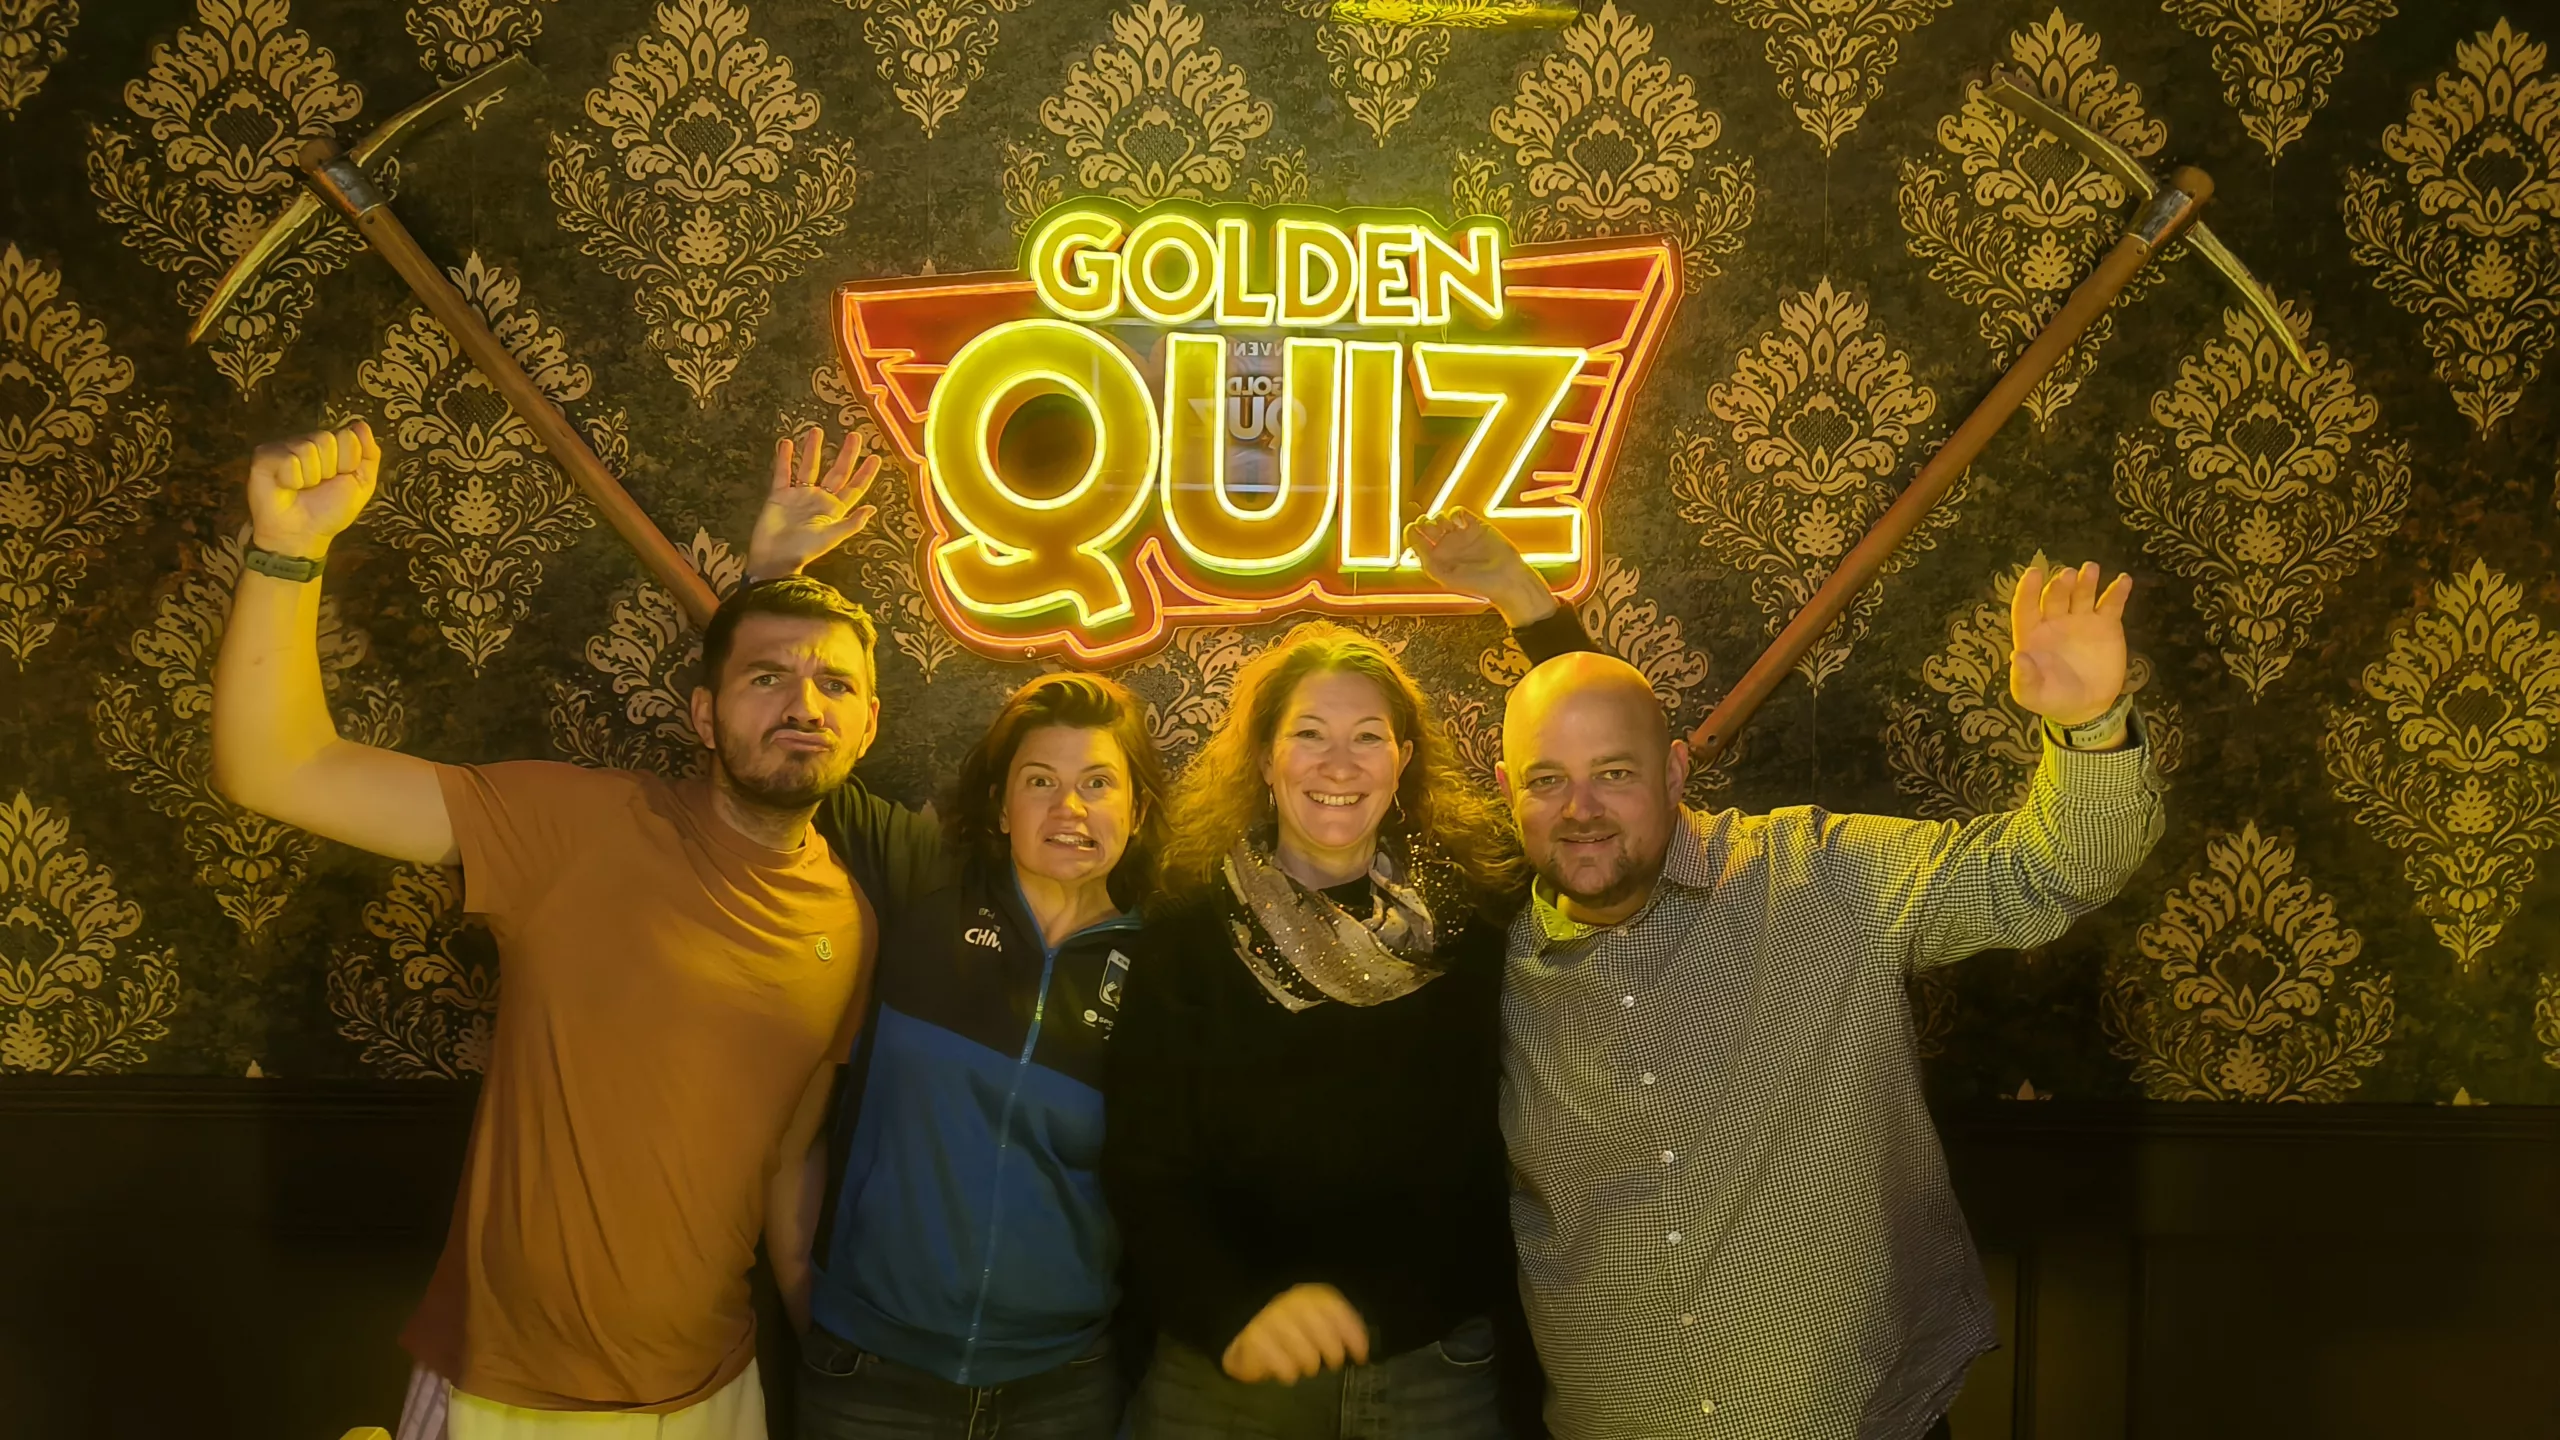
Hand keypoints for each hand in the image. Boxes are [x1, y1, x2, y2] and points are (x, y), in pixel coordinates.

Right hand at [247, 422, 379, 559]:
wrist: (304, 534)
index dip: (348, 462)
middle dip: (329, 469)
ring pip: (308, 448)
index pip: (348, 436)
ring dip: (311, 477)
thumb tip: (361, 424)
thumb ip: (368, 454)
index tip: (340, 478)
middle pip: (327, 439)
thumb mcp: (362, 484)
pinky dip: (293, 480)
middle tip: (318, 486)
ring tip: (302, 488)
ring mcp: (284, 447)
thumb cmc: (330, 510)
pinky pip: (288, 459)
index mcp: (331, 445)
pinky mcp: (264, 456)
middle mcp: (307, 441)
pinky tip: (286, 487)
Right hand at [747, 426, 880, 576]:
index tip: (875, 457)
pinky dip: (784, 458)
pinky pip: (783, 473)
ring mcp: (799, 495)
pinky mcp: (779, 495)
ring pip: (809, 467)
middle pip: (836, 472)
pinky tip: (787, 444)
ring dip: (813, 450)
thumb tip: (872, 509)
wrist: (773, 558)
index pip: (854, 488)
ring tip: (816, 431)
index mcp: (834, 510)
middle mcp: (819, 499)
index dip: (865, 474)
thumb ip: (851, 523)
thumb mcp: (831, 537)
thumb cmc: (803, 550)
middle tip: (854, 435)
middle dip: (846, 454)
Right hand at [1221, 1283, 1369, 1384]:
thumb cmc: (1284, 1321)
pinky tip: (1289, 1374)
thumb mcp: (1311, 1315)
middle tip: (1332, 1363)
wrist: (1236, 1318)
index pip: (1336, 1310)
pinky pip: (1281, 1363)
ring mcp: (1270, 1319)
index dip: (1353, 1334)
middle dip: (1333, 1353)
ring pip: (1305, 1353)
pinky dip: (1288, 1371)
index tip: (1361, 1355)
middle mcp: (1290, 1301)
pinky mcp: (1253, 1338)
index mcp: (1307, 1292)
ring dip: (1309, 1364)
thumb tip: (1362, 1350)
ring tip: (1307, 1367)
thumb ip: (1336, 1326)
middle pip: (1324, 1334)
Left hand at [1406, 506, 1555, 626]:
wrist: (1506, 579)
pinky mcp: (1475, 526)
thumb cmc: (1477, 584)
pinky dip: (1456, 514)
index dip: (1412, 531)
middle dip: (1425, 522)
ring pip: (1441, 517)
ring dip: (1440, 518)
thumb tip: (1413, 543)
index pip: (1417, 540)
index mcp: (1436, 559)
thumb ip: (1427, 560)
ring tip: (1448, 527)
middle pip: (1427, 525)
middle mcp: (1446, 546)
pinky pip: (1459, 512)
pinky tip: (1460, 523)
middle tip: (1430, 526)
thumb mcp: (1445, 576)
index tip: (1413, 528)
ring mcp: (1460, 535)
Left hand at [2010, 559, 2131, 725]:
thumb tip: (2016, 655)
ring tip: (2091, 569)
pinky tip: (2124, 580)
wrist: (2086, 707)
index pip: (2026, 607)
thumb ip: (2024, 677)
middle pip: (2056, 597)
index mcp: (2032, 634)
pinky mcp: (2106, 625)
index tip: (2034, 573)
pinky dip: (2117, 591)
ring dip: (2086, 581)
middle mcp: (2055, 621)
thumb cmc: (2052, 698)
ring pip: (2082, 594)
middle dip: (2061, 585)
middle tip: (2068, 576)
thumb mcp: (2032, 694)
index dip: (2028, 590)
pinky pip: (2111, 604)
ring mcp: (2082, 620)